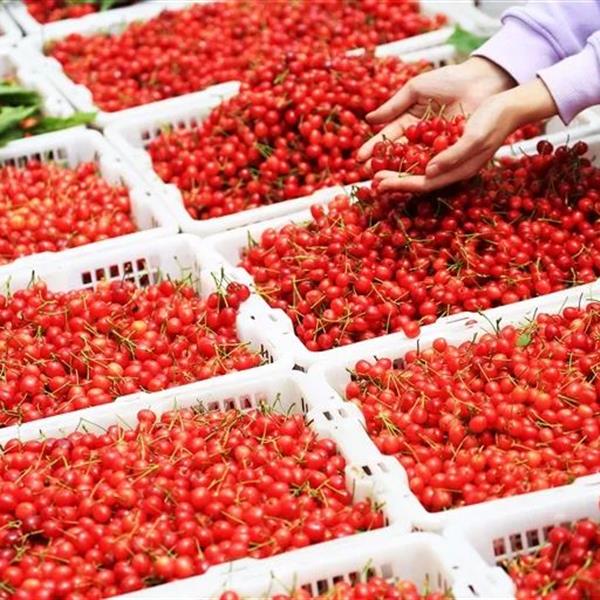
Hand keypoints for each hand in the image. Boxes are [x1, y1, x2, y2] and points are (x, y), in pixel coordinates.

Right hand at [357, 56, 514, 162]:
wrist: (480, 80)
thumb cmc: (448, 80)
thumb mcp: (416, 90)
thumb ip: (393, 106)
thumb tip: (369, 119)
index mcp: (410, 121)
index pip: (388, 138)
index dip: (373, 148)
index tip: (359, 158)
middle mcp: (421, 137)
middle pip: (398, 155)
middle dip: (383, 166)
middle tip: (368, 175)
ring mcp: (436, 146)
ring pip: (413, 163)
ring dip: (398, 174)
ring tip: (383, 180)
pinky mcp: (451, 152)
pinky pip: (435, 164)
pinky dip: (422, 171)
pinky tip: (409, 177)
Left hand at [373, 79, 558, 192]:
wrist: (510, 103)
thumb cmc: (494, 120)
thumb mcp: (473, 137)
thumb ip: (452, 156)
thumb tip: (428, 172)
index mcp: (458, 171)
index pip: (423, 184)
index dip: (400, 184)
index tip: (379, 182)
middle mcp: (451, 168)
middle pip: (417, 179)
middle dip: (394, 179)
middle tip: (371, 176)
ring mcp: (450, 157)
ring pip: (418, 167)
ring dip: (397, 167)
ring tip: (377, 165)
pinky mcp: (448, 144)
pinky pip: (423, 153)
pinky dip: (407, 154)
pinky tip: (394, 150)